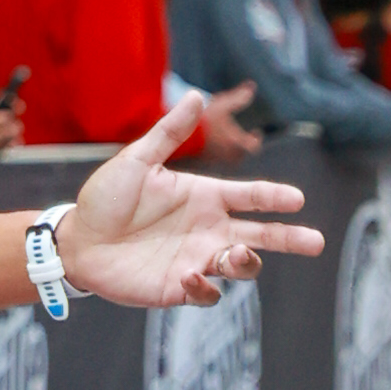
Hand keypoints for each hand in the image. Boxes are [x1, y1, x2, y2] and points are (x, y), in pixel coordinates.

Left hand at [56, 95, 323, 309]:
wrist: (75, 241)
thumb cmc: (105, 198)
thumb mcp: (136, 161)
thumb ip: (168, 133)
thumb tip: (197, 95)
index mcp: (204, 197)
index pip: (250, 196)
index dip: (274, 197)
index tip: (296, 199)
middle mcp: (208, 229)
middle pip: (261, 235)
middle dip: (289, 238)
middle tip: (315, 242)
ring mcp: (196, 259)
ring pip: (241, 265)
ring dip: (244, 262)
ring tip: (231, 255)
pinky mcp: (179, 288)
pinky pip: (207, 294)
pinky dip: (206, 288)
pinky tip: (189, 275)